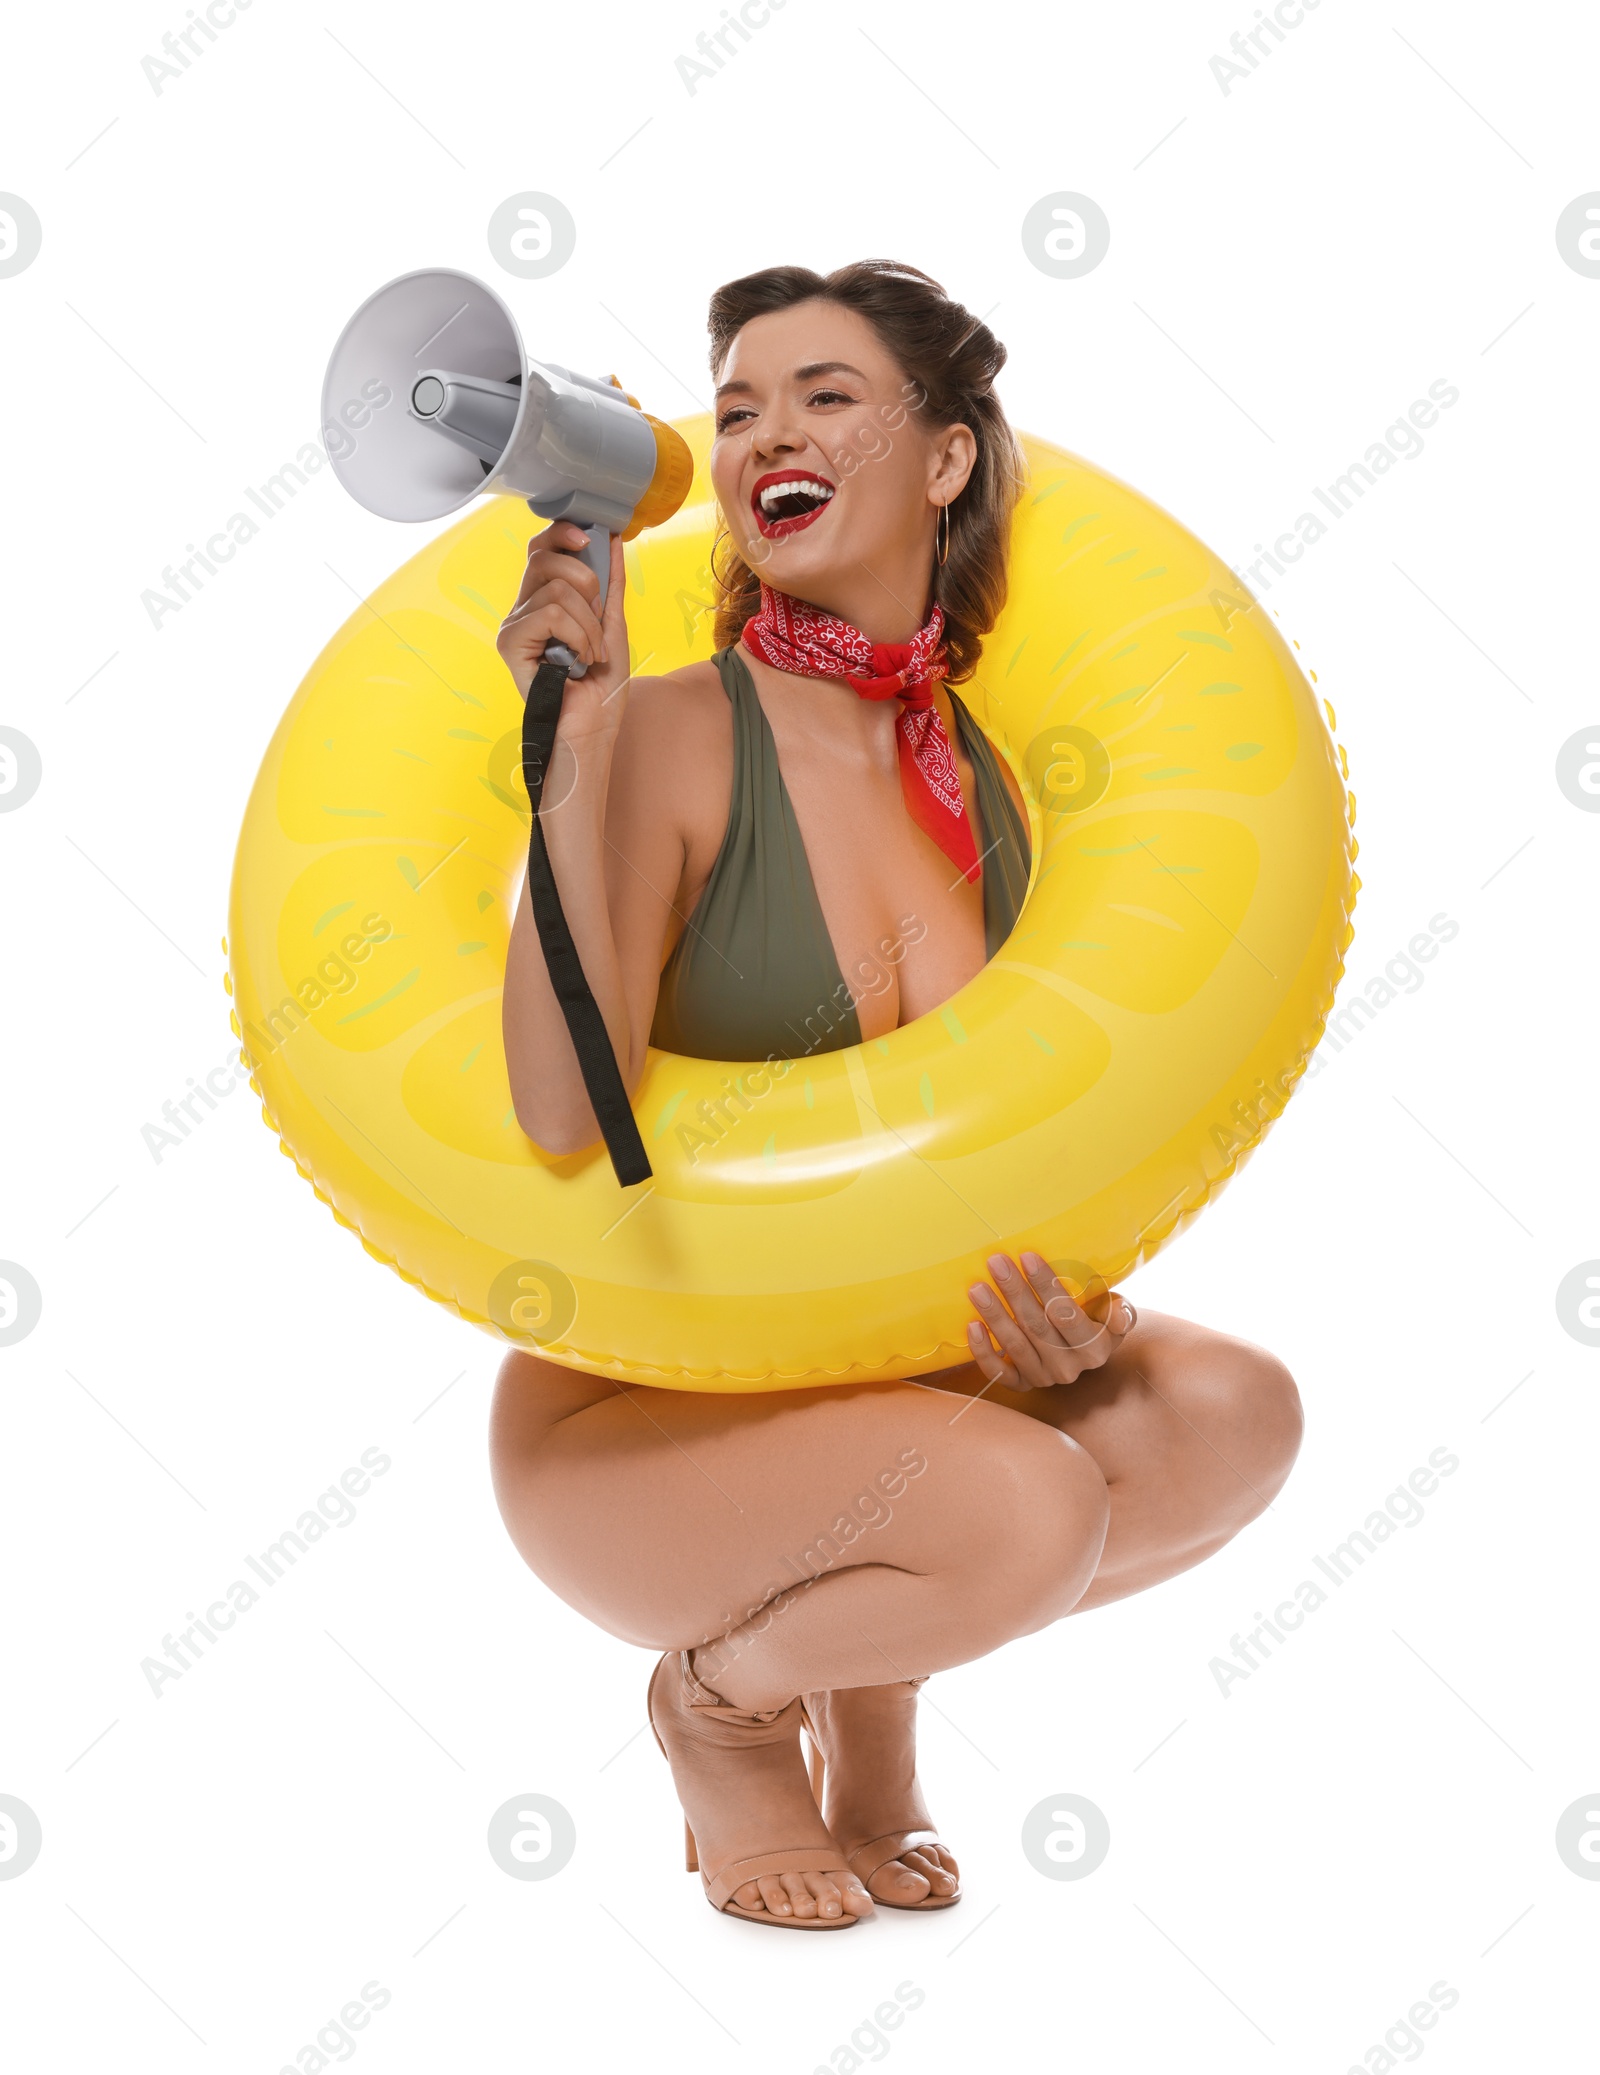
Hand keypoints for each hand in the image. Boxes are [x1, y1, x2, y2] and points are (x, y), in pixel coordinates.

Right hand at [496, 521, 632, 747]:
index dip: (562, 534)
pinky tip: (578, 659)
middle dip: (586, 581)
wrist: (594, 728)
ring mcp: (514, 625)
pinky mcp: (509, 643)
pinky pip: (550, 613)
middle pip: (544, 558)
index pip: (541, 549)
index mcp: (543, 601)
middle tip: (596, 620)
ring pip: (555, 589)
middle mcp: (523, 609)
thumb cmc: (601, 688)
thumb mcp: (613, 624)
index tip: (589, 537)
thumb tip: (610, 538)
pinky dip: (577, 635)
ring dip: (589, 623)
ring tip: (591, 652)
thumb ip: (610, 583)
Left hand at [965, 1252, 1136, 1391]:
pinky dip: (983, 1352)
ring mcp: (1044, 1378)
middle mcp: (1070, 1368)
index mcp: (1096, 1349)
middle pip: (1037, 1326)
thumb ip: (1119, 1311)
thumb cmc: (1097, 1317)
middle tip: (996, 1262)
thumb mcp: (1114, 1311)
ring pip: (1015, 1345)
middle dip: (1014, 1292)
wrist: (1084, 1348)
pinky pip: (999, 1373)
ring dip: (994, 1315)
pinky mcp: (1022, 1385)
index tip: (1027, 1256)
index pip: (1067, 1314)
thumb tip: (1120, 1314)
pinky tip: (972, 1326)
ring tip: (977, 1288)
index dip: (1046, 1285)